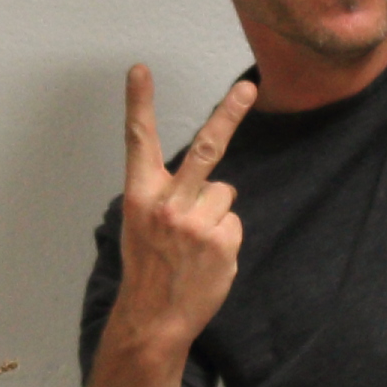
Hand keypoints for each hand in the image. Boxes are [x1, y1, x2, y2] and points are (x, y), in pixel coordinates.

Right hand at [110, 64, 255, 355]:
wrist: (154, 318)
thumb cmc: (148, 266)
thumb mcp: (140, 224)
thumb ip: (168, 194)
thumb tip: (214, 182)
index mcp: (140, 195)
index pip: (139, 141)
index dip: (139, 103)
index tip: (140, 69)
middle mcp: (168, 204)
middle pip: (206, 149)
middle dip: (228, 114)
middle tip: (247, 87)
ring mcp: (197, 224)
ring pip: (224, 193)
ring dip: (215, 213)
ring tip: (194, 243)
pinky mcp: (222, 242)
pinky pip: (233, 222)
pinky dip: (224, 237)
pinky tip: (206, 258)